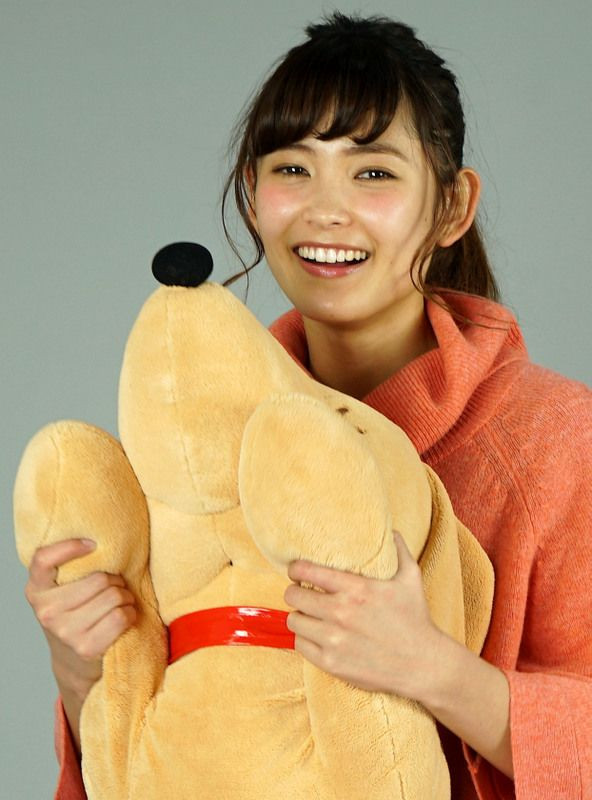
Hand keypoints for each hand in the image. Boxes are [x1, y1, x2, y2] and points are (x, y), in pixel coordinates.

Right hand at [25, 538, 136, 700]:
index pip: (43, 559)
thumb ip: (69, 568)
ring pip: (114, 596)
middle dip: (115, 581)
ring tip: (119, 603)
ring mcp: (65, 631)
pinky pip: (122, 616)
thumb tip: (102, 538)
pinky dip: (130, 613)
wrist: (74, 661)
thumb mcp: (62, 590)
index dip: (69, 547)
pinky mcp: (86, 647)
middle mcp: (47, 611)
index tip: (92, 545)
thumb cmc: (75, 613)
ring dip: (125, 597)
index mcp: (36, 590)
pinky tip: (123, 617)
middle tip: (114, 588)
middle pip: (99, 579)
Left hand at [284, 531, 445, 701]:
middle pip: (293, 596)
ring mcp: (333, 640)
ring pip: (293, 621)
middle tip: (303, 593)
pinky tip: (317, 636)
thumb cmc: (415, 620)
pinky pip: (300, 645)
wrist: (423, 665)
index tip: (297, 571)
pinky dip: (305, 639)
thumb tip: (393, 531)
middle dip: (295, 592)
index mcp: (356, 589)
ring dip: (300, 616)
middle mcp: (340, 613)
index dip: (296, 569)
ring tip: (310, 615)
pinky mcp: (331, 663)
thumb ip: (399, 551)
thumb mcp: (410, 579)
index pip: (306, 571)